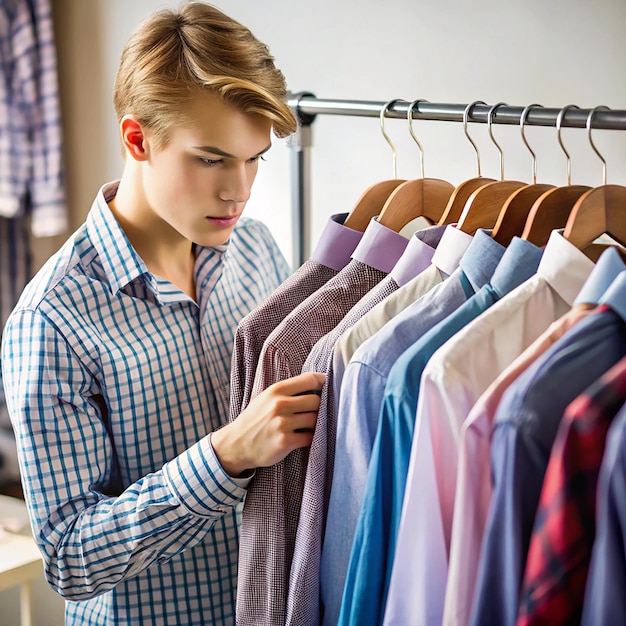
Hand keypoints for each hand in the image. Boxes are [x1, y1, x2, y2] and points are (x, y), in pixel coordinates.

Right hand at [211, 372, 325, 476]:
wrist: (236, 444)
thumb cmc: (255, 418)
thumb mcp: (266, 398)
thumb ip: (288, 391)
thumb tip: (318, 384)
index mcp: (276, 390)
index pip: (309, 379)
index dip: (323, 382)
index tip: (328, 386)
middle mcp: (280, 405)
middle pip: (316, 400)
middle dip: (320, 407)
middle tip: (316, 412)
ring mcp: (282, 424)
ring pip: (315, 419)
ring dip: (317, 424)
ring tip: (310, 426)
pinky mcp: (285, 442)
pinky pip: (310, 438)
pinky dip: (311, 438)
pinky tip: (305, 438)